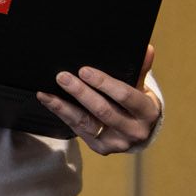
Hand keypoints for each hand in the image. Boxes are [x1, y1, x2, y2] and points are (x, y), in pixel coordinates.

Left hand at [38, 44, 160, 154]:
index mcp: (148, 112)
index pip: (125, 95)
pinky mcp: (100, 147)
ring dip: (63, 106)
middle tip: (62, 77)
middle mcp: (134, 131)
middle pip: (103, 110)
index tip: (84, 70)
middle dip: (80, 92)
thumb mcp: (142, 88)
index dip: (104, 83)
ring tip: (46, 92)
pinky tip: (48, 101)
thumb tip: (146, 48)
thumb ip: (140, 69)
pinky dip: (61, 114)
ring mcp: (116, 142)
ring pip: (85, 123)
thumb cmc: (138, 104)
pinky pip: (77, 129)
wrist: (140, 132)